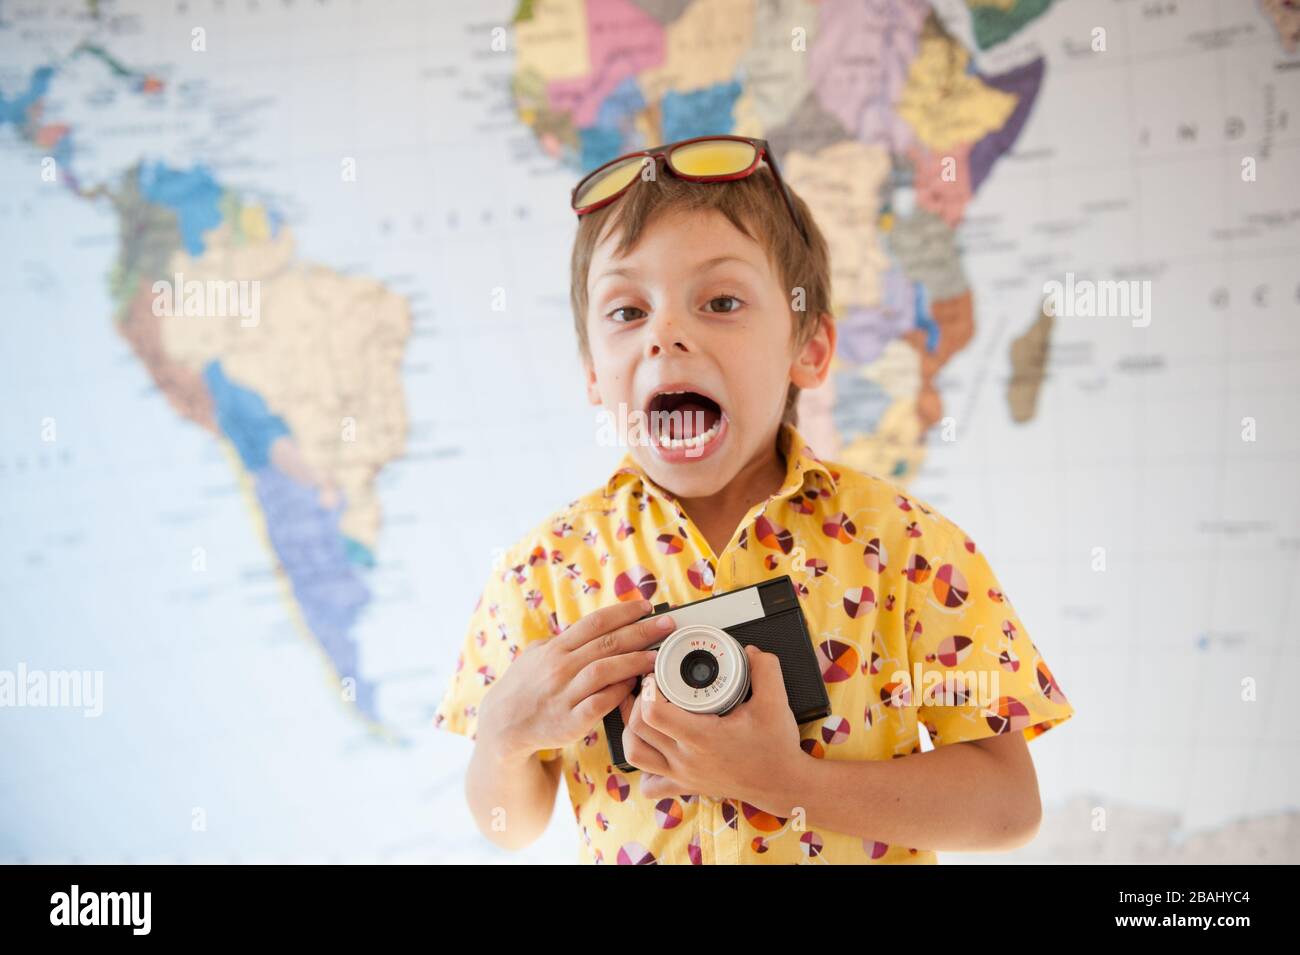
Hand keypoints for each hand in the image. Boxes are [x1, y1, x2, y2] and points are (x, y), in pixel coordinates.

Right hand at [476, 598, 674, 760]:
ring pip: (605, 671)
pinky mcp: (569, 722)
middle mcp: (560, 667)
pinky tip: (635, 686)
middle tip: (667, 624)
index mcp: (555, 648)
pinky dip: (619, 693)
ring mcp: (564, 694)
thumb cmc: (526, 686)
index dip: (624, 612)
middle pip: (607, 643)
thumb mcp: (537, 655)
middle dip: (641, 631)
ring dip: (635, 661)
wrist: (503, 725)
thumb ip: (565, 641)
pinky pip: (600, 703)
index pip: (595, 622)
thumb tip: (596, 626)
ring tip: (658, 656)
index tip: (647, 606)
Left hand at [619, 645, 805, 813]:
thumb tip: (750, 650)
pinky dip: (642, 766)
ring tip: (642, 711)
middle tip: (648, 685)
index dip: (648, 689)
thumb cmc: (777, 747)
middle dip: (636, 701)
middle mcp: (687, 759)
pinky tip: (652, 748)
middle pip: (638, 729)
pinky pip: (649, 784)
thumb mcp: (776, 702)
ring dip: (632, 730)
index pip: (654, 713)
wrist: (782, 784)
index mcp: (703, 737)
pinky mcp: (685, 786)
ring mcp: (683, 775)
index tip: (656, 674)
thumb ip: (765, 669)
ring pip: (636, 754)